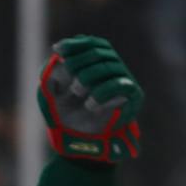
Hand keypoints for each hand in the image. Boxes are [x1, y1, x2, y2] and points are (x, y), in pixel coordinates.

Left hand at [37, 36, 142, 161]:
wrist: (81, 142)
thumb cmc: (67, 114)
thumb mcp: (52, 93)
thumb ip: (51, 74)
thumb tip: (58, 59)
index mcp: (97, 61)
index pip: (90, 43)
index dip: (75, 44)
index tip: (57, 50)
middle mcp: (114, 66)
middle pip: (98, 52)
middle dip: (78, 62)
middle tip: (66, 78)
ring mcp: (125, 79)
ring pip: (107, 66)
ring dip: (87, 77)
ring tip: (76, 92)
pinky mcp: (134, 95)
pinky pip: (119, 84)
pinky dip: (101, 92)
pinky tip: (90, 105)